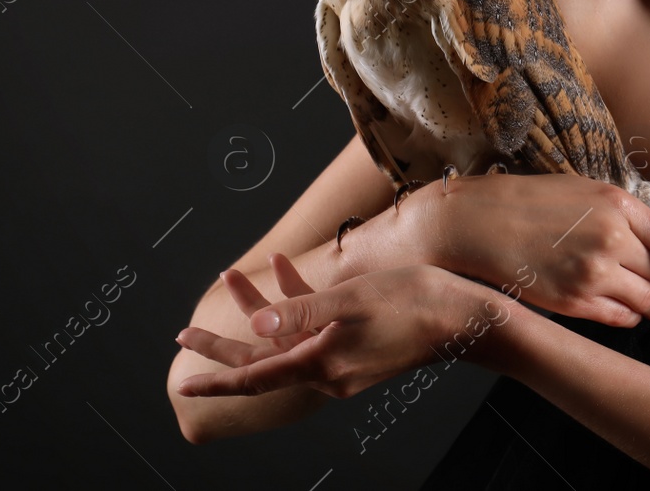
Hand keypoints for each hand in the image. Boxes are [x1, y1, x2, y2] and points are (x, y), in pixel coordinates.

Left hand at [173, 252, 512, 399]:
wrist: (467, 319)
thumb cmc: (414, 303)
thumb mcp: (353, 300)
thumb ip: (302, 309)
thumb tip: (256, 322)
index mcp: (323, 364)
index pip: (255, 376)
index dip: (216, 378)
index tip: (182, 382)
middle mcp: (328, 370)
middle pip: (263, 358)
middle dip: (224, 339)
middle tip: (184, 330)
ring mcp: (342, 360)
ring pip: (285, 338)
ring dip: (260, 307)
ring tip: (232, 275)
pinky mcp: (356, 346)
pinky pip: (313, 328)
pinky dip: (295, 301)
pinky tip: (282, 266)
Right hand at [411, 170, 649, 325]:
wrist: (473, 222)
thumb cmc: (525, 204)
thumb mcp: (581, 194)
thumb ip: (624, 219)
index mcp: (618, 204)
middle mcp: (612, 237)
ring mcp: (593, 270)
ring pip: (645, 304)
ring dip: (644, 306)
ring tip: (621, 293)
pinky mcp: (573, 299)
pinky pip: (619, 320)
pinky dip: (622, 318)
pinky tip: (604, 304)